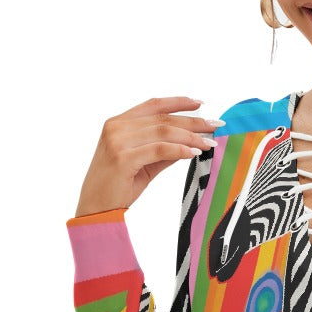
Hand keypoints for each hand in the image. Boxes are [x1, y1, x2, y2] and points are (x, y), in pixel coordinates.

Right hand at [75, 96, 219, 217]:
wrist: (96, 210)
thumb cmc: (117, 187)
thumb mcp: (144, 163)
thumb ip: (163, 150)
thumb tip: (190, 141)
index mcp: (118, 123)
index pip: (153, 105)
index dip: (178, 102)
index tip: (200, 103)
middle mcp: (116, 128)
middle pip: (162, 118)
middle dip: (193, 122)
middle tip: (215, 126)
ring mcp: (118, 142)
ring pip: (163, 132)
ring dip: (191, 136)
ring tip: (209, 142)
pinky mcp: (123, 158)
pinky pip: (159, 150)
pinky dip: (179, 150)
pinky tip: (194, 153)